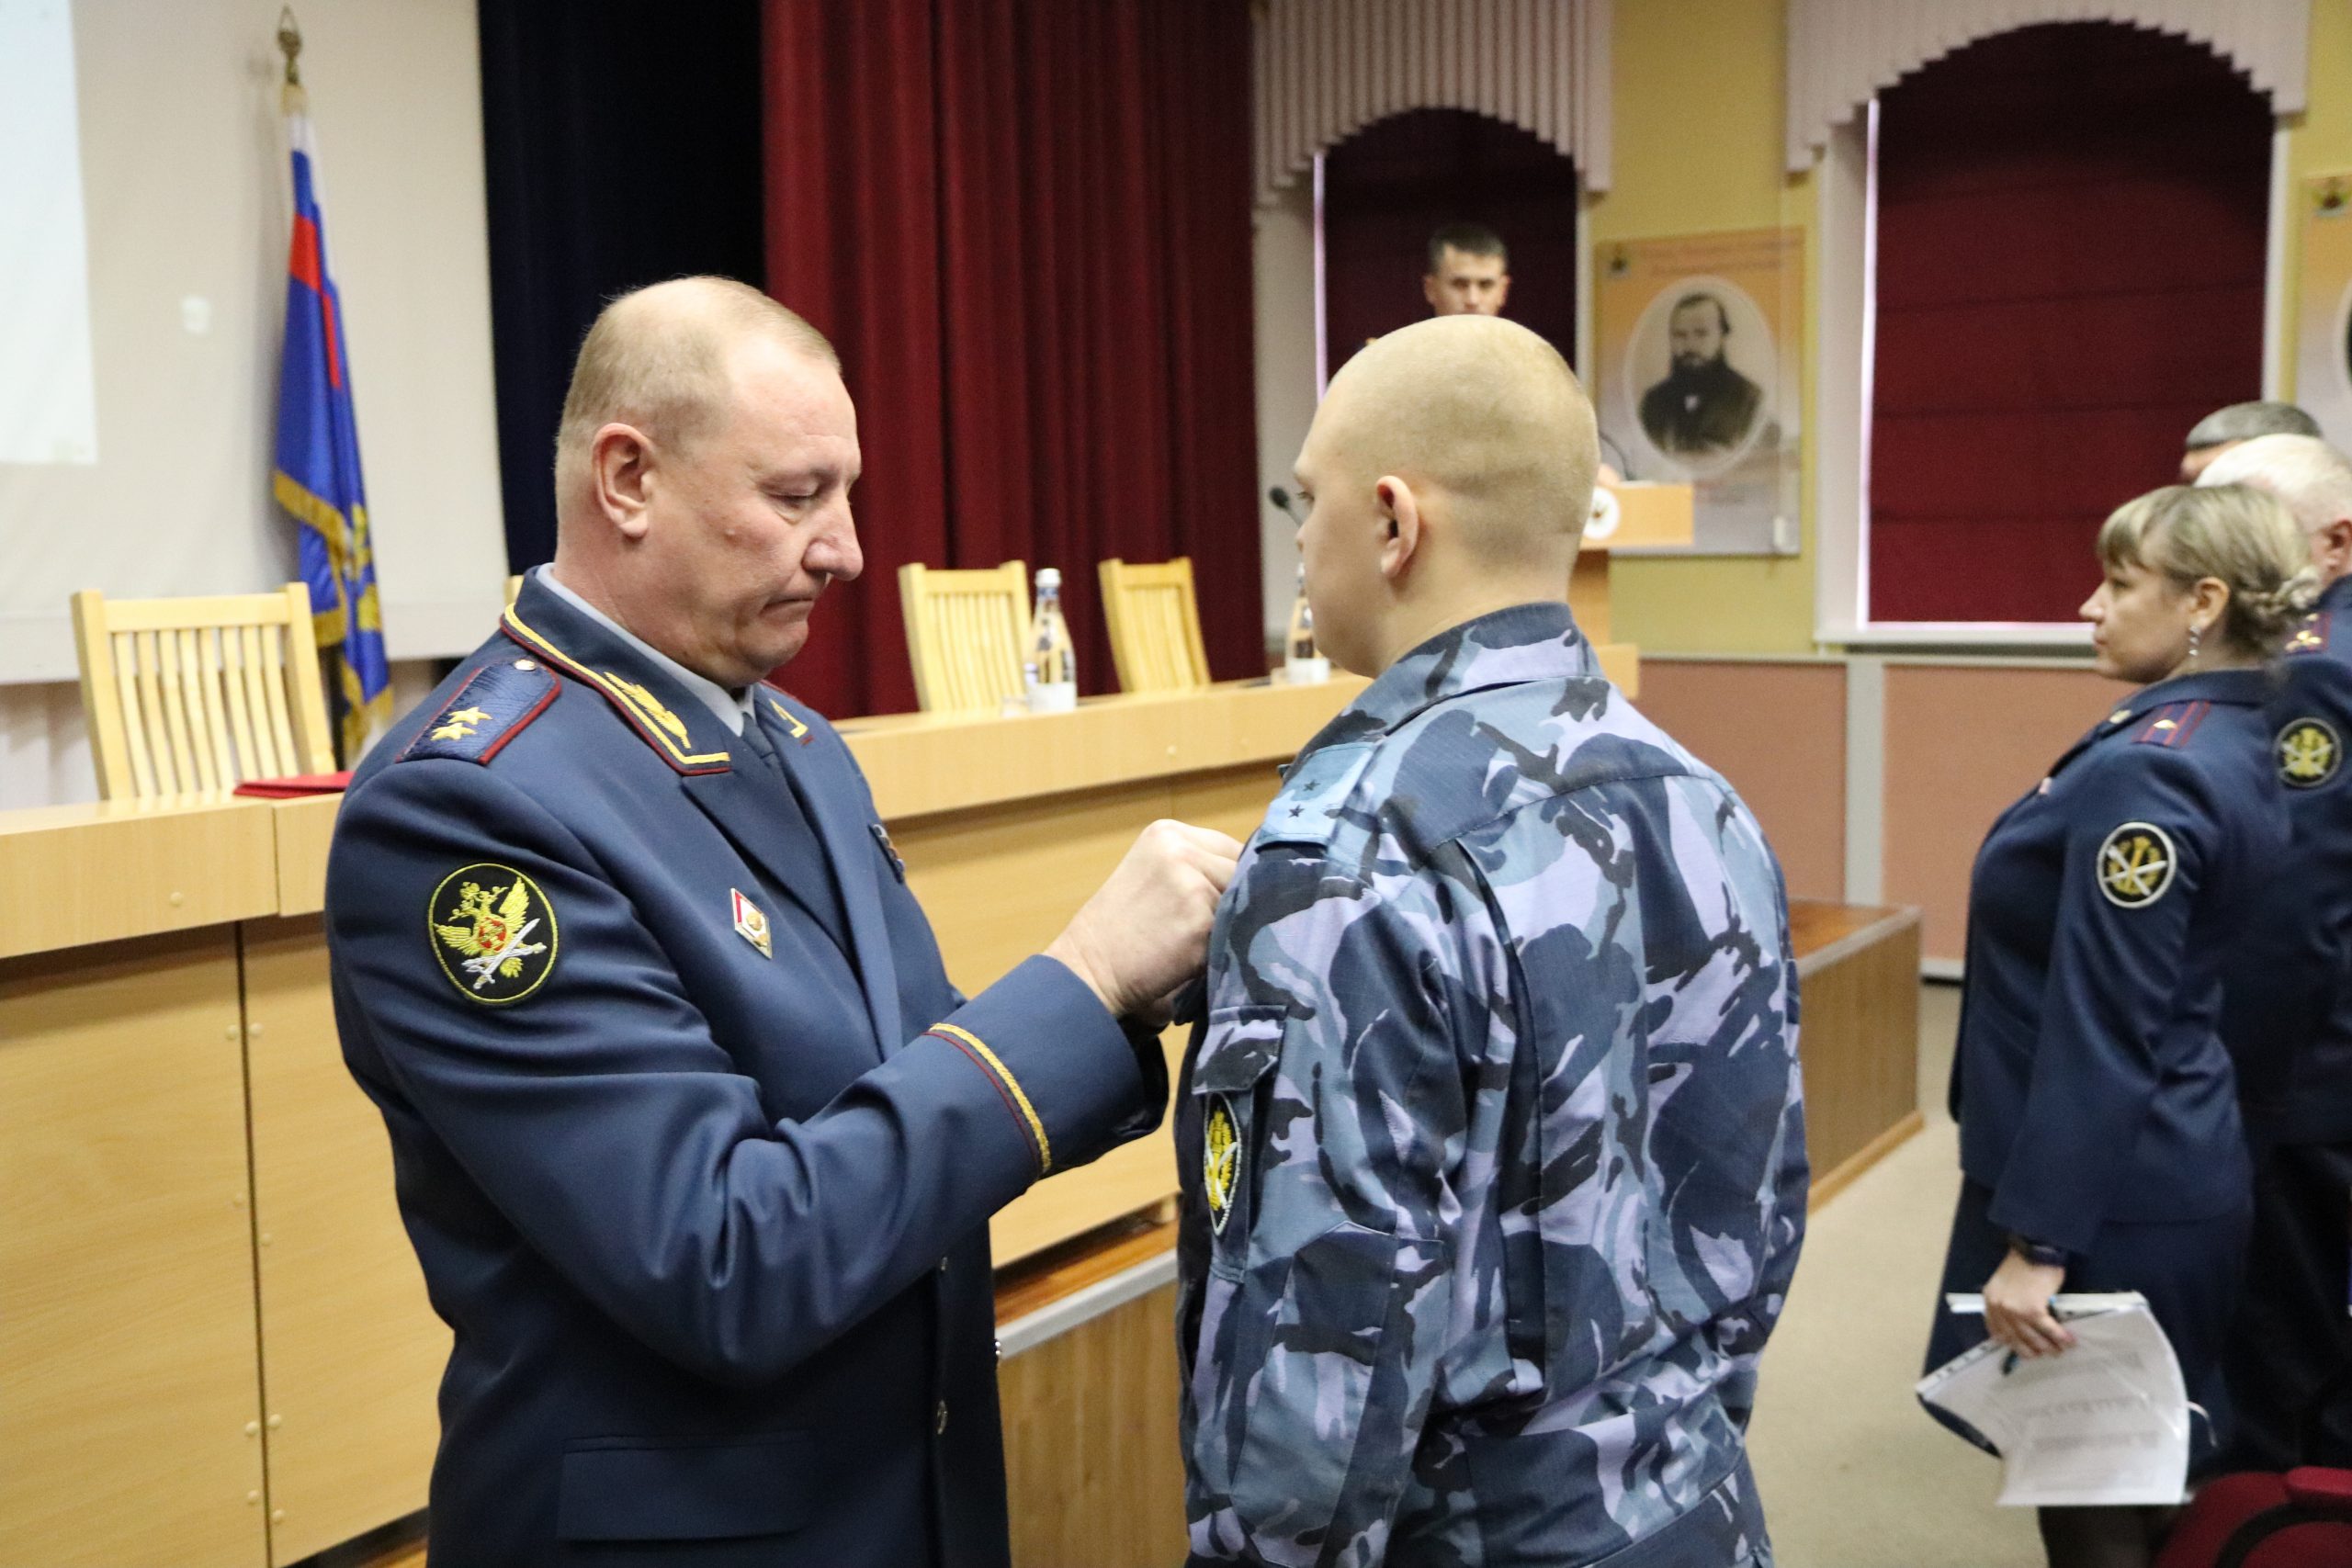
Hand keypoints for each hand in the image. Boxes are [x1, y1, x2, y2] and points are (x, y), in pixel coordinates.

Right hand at [1045, 821, 1241, 1017]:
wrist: (1088, 967)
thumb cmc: (1120, 928)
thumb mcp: (1153, 874)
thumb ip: (1195, 866)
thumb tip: (1254, 877)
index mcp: (1167, 833)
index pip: (1231, 848)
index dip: (1234, 878)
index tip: (1223, 902)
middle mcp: (1181, 849)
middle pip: (1243, 872)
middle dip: (1237, 900)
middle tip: (1208, 928)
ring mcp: (1192, 884)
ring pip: (1243, 903)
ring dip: (1232, 925)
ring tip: (1196, 942)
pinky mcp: (1200, 922)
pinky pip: (1235, 933)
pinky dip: (1223, 949)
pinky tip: (1195, 957)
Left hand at [1982, 1250, 2072, 1358]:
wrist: (2035, 1249)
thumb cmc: (2023, 1263)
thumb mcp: (2004, 1283)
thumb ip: (2005, 1302)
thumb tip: (2018, 1323)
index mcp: (1990, 1300)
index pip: (1995, 1330)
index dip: (2009, 1342)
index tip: (2019, 1349)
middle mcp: (1999, 1308)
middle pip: (2014, 1338)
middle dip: (2029, 1350)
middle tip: (2041, 1355)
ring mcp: (2015, 1311)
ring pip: (2032, 1338)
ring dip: (2047, 1347)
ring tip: (2057, 1351)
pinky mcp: (2033, 1310)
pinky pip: (2048, 1330)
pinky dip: (2060, 1337)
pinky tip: (2069, 1341)